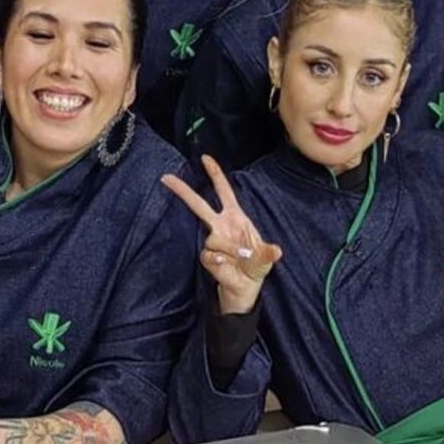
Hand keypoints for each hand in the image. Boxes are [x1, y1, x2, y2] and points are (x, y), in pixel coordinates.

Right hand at [161, 156, 281, 315]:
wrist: (246, 285)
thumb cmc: (256, 265)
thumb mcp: (266, 257)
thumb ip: (268, 253)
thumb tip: (276, 251)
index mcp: (235, 217)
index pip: (223, 191)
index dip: (215, 175)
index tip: (206, 158)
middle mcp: (221, 225)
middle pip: (198, 205)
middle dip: (183, 191)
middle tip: (166, 177)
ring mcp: (213, 240)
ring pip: (212, 238)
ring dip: (228, 249)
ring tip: (240, 258)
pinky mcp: (208, 256)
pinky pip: (208, 254)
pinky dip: (218, 260)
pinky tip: (225, 264)